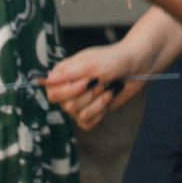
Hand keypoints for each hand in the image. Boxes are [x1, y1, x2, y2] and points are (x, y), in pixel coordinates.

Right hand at [39, 38, 154, 128]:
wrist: (137, 66)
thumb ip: (67, 73)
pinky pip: (87, 123)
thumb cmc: (114, 59)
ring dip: (97, 102)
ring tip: (107, 88)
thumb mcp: (90, 63)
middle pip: (65, 105)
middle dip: (88, 95)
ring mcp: (80, 102)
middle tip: (101, 82)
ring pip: (78, 114)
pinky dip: (99, 112)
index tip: (86, 82)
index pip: (52, 91)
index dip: (68, 91)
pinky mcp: (92, 112)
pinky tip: (108, 99)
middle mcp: (69, 89)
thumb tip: (44, 79)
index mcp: (64, 74)